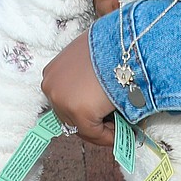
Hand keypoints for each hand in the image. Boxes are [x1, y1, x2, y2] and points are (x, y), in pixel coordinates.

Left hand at [41, 31, 115, 147]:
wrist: (129, 44)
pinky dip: (108, 137)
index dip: (85, 111)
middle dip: (93, 122)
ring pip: (82, 127)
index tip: (101, 117)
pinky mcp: (79, 111)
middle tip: (114, 125)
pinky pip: (94, 133)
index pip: (66, 100)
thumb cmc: (117, 46)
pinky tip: (123, 134)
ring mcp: (62, 99)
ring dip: (102, 130)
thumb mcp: (94, 56)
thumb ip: (89, 74)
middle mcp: (51, 86)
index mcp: (52, 72)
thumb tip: (99, 93)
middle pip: (70, 116)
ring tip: (121, 129)